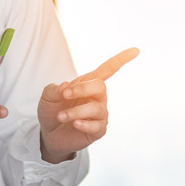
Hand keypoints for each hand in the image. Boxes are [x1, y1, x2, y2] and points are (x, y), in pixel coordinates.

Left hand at [38, 48, 138, 162]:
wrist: (49, 135)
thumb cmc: (52, 111)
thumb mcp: (48, 97)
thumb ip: (54, 89)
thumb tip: (66, 86)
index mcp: (88, 84)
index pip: (108, 69)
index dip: (121, 59)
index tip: (136, 50)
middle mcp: (98, 98)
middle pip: (100, 87)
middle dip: (82, 89)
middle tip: (65, 95)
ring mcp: (99, 114)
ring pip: (96, 109)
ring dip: (75, 111)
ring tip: (61, 116)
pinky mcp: (98, 130)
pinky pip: (97, 126)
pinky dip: (85, 124)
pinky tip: (75, 124)